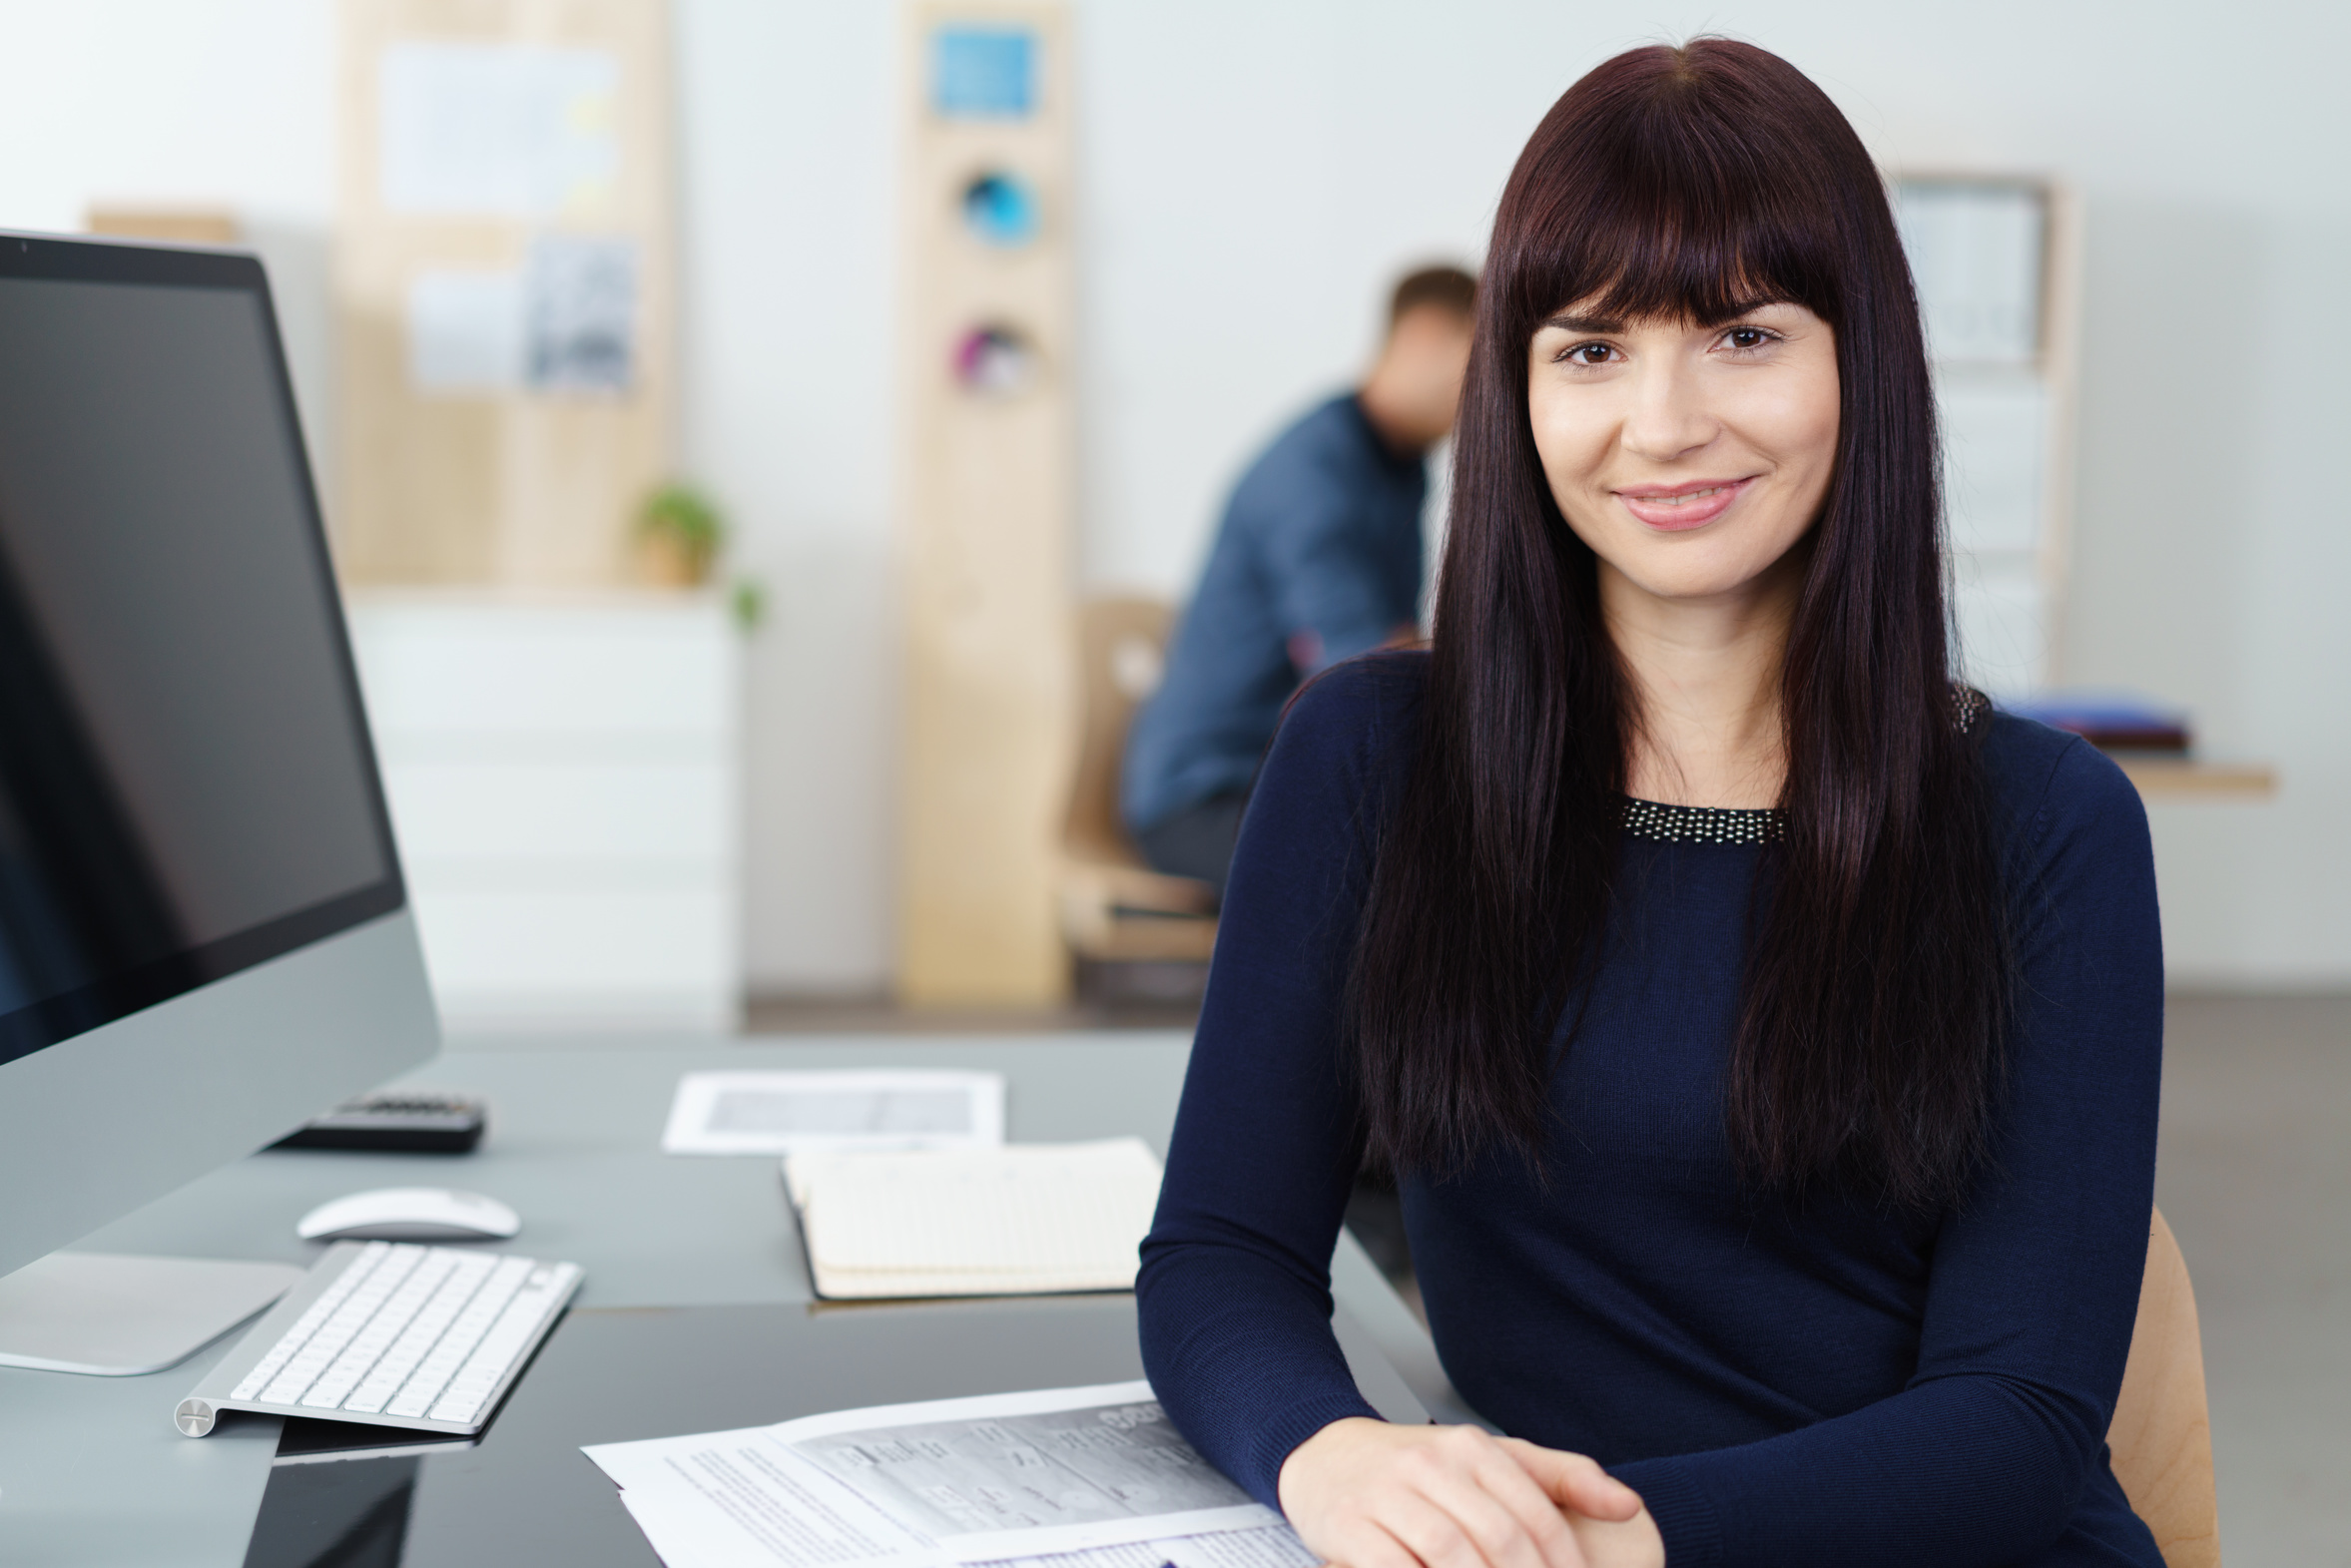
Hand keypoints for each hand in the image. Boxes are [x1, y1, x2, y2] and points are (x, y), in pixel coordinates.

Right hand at [1277, 1418, 1657, 1567]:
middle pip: (1500, 1540)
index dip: (1565, 1567)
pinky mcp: (1349, 1526)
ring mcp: (1386, 1494)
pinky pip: (1393, 1567)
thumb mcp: (1490, 1457)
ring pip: (1450, 1554)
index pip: (1536, 1516)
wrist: (1324, 1456)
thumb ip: (1562, 1478)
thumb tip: (1629, 1506)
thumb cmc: (1415, 1467)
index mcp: (1473, 1448)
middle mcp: (1431, 1464)